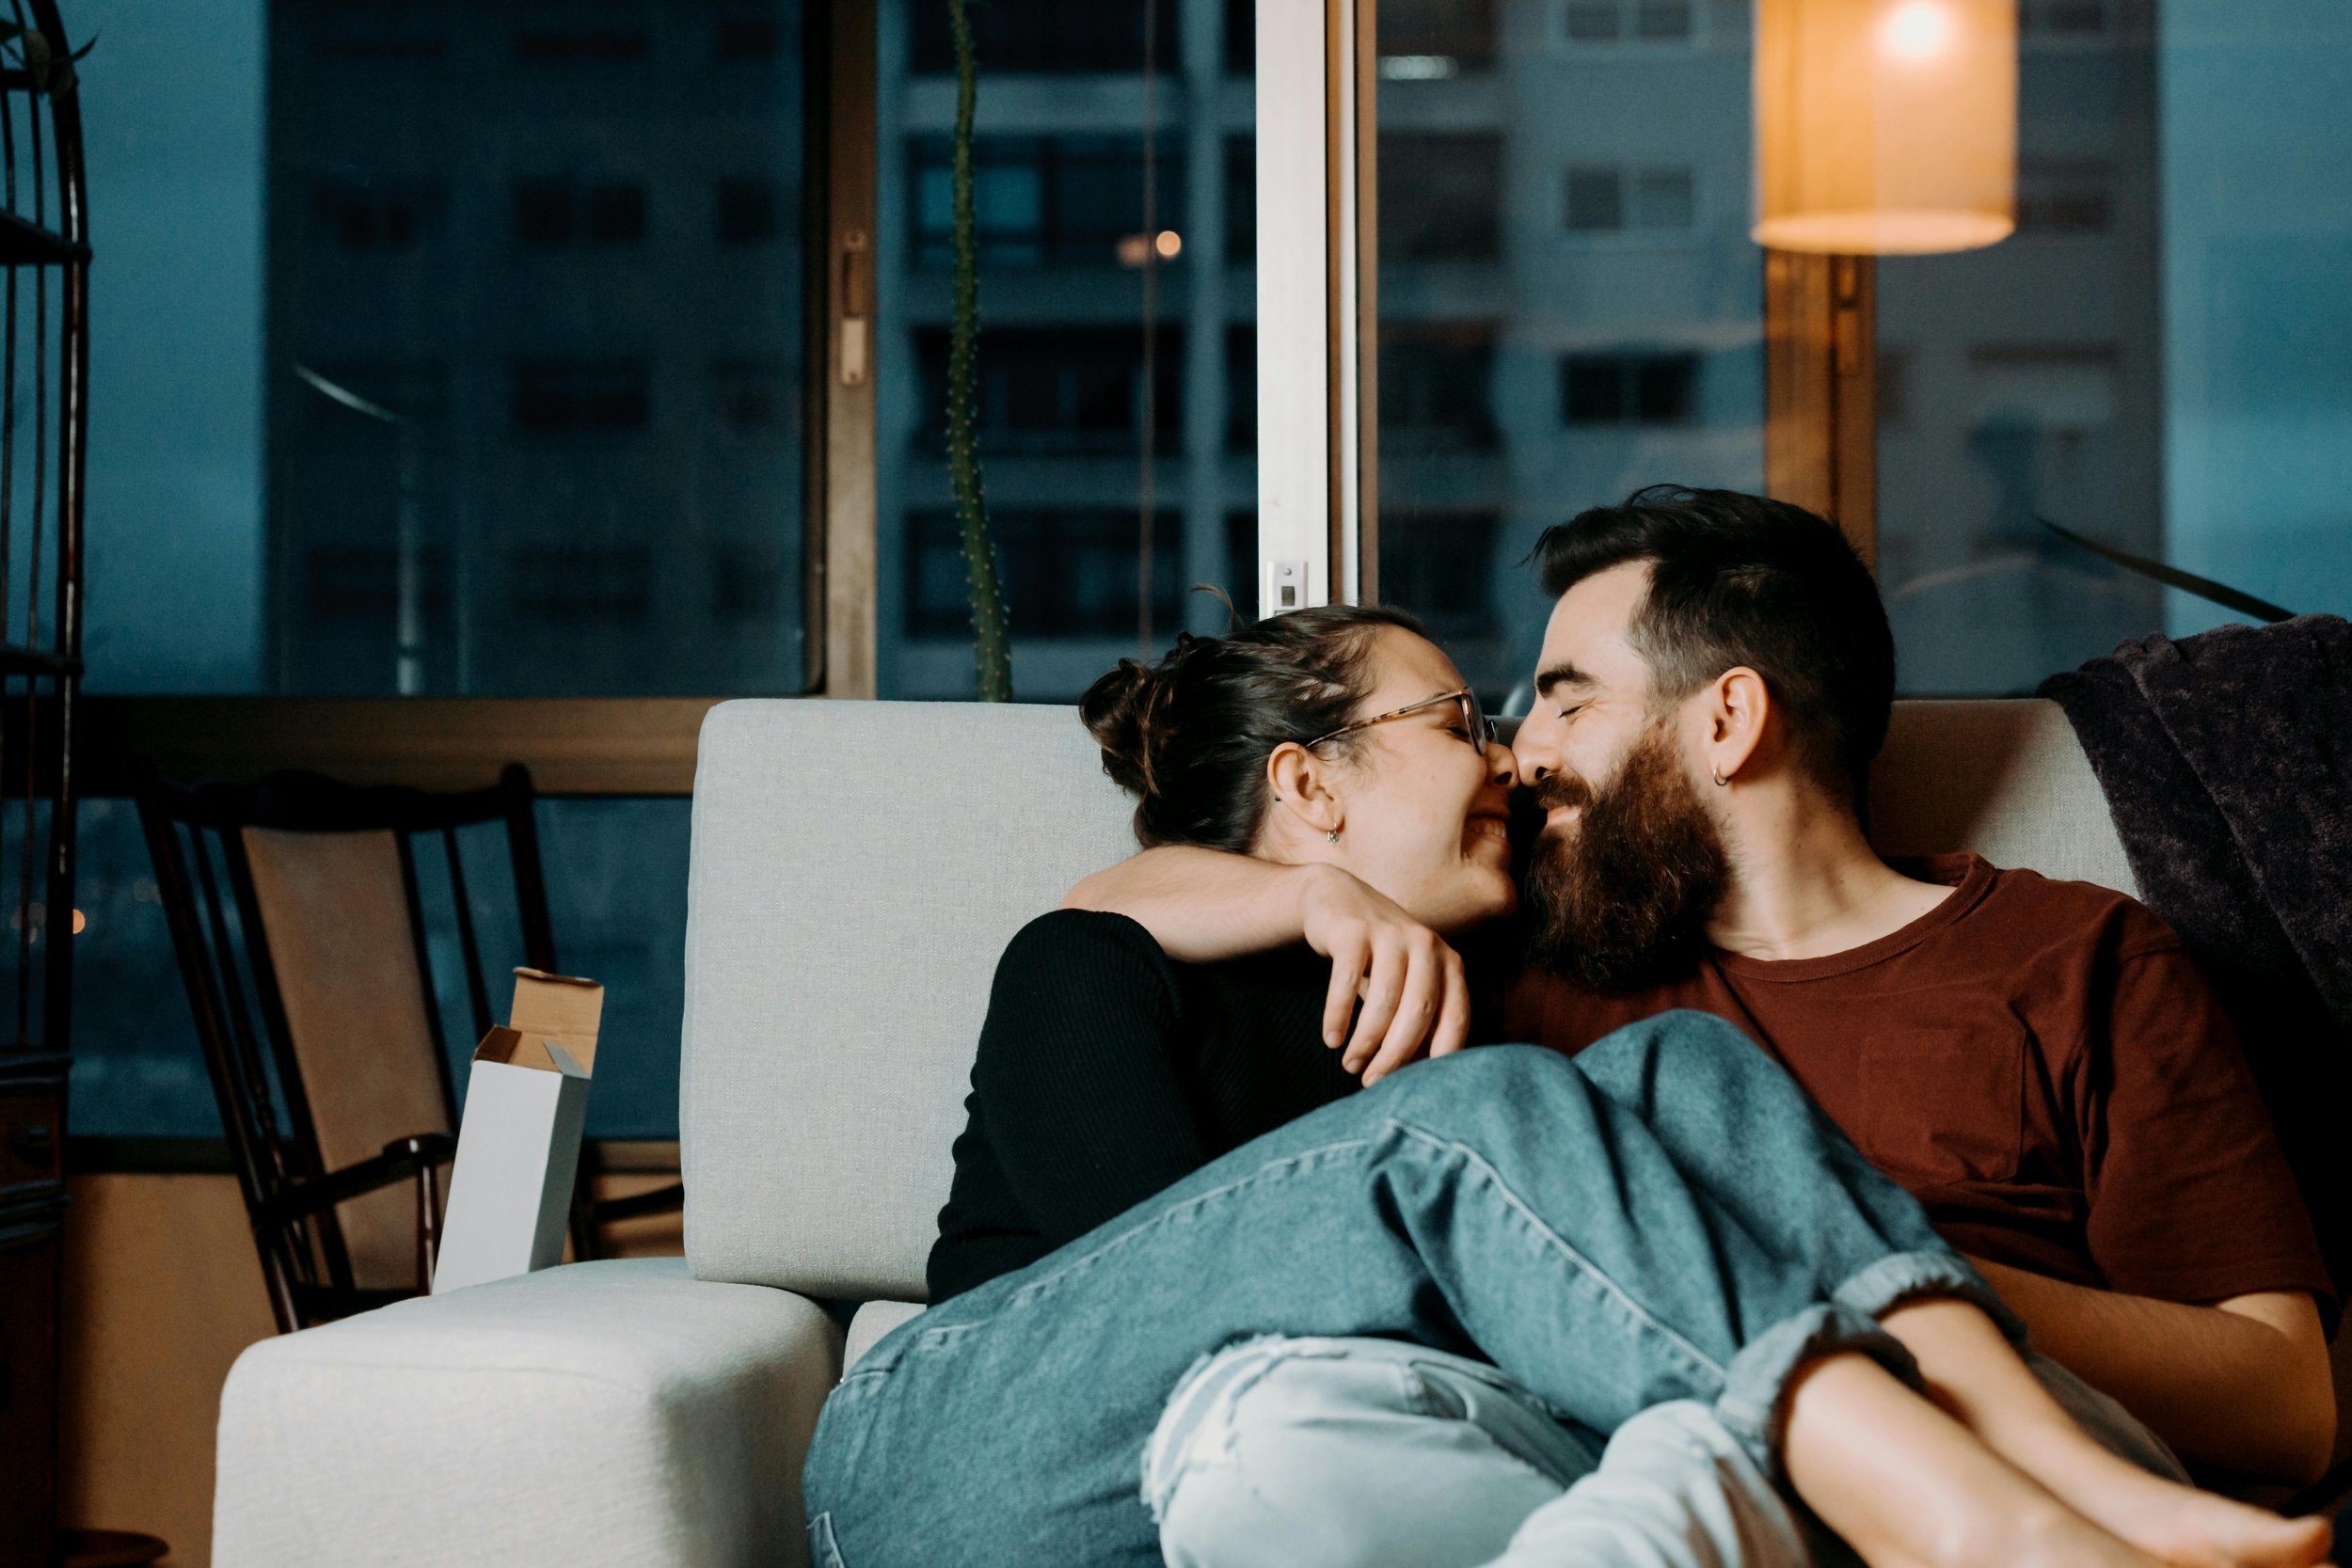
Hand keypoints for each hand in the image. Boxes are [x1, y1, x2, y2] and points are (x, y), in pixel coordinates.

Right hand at [1295, 867, 1472, 1084]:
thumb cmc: (1380, 957)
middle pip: (1418, 1012)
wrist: (1339, 900)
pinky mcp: (1353, 932)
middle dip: (1395, 1055)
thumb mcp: (1410, 982)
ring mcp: (1390, 934)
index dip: (1440, 1056)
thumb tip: (1423, 1080)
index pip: (1456, 1017)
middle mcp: (1426, 945)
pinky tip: (1331, 1039)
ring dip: (1365, 1042)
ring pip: (1383, 1001)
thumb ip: (1422, 1021)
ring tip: (1350, 1064)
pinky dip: (1338, 1017)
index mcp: (1449, 962)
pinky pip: (1345, 983)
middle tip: (1373, 1082)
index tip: (1417, 1086)